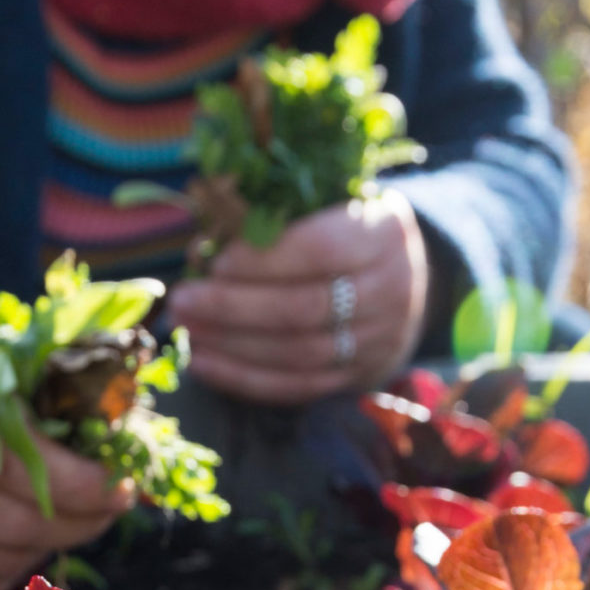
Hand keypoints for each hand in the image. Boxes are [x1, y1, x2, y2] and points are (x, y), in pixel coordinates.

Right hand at [0, 307, 133, 589]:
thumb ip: (52, 378)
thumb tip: (136, 426)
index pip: (20, 456)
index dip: (80, 483)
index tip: (119, 486)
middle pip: (10, 519)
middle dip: (76, 523)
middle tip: (107, 510)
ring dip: (43, 549)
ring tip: (69, 523)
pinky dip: (2, 567)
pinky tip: (22, 541)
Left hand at [167, 192, 428, 405]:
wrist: (407, 281)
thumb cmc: (348, 230)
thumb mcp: (329, 203)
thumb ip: (274, 216)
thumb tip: (201, 246)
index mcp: (382, 233)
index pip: (322, 251)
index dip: (265, 260)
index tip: (216, 263)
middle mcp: (390, 289)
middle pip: (305, 308)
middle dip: (234, 308)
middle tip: (183, 302)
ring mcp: (377, 340)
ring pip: (299, 354)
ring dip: (233, 347)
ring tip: (187, 332)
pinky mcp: (358, 376)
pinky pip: (298, 386)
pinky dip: (246, 379)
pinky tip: (205, 364)